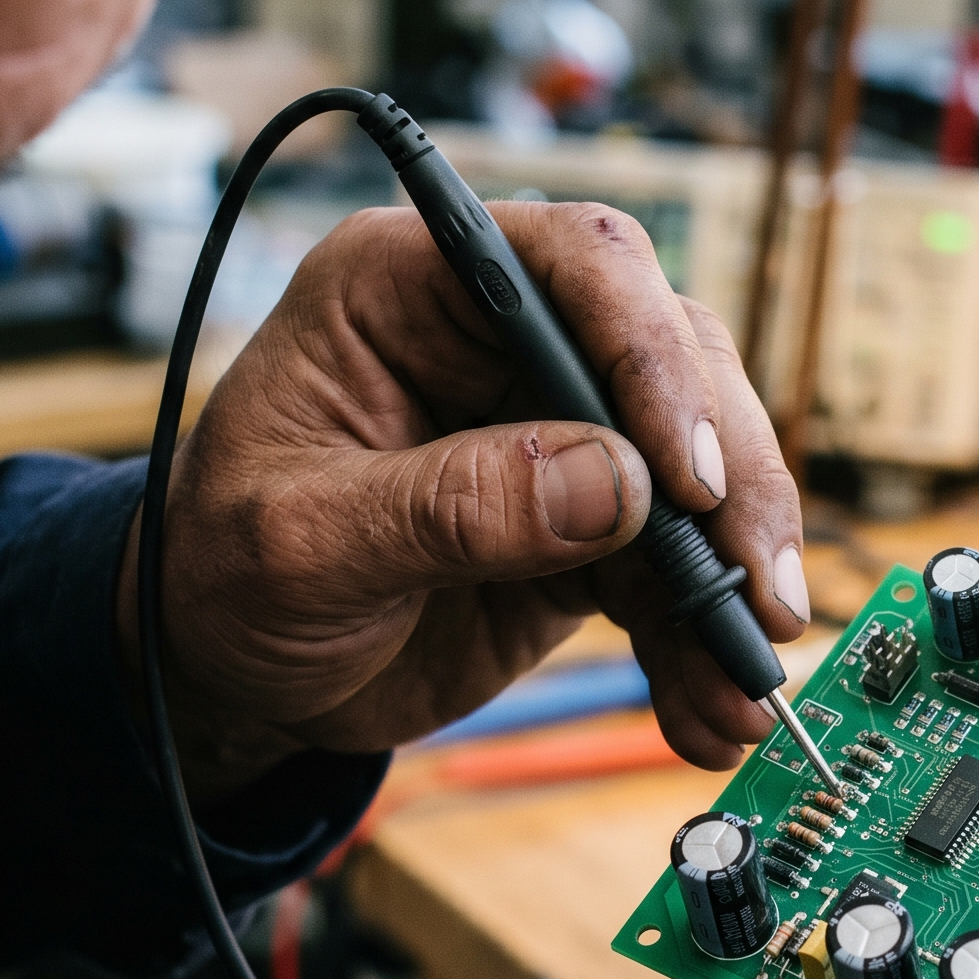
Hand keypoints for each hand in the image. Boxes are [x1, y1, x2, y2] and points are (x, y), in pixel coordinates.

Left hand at [115, 201, 806, 799]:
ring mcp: (557, 432)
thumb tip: (614, 488)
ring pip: (699, 469)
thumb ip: (449, 507)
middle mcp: (502, 341)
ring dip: (733, 579)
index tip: (684, 475)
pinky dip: (699, 643)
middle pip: (671, 364)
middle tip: (755, 594)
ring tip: (746, 681)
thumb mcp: (300, 543)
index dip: (648, 355)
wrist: (230, 670)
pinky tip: (711, 713)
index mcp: (412, 289)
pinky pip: (673, 570)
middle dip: (731, 483)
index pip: (573, 266)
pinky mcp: (589, 524)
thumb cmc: (223, 573)